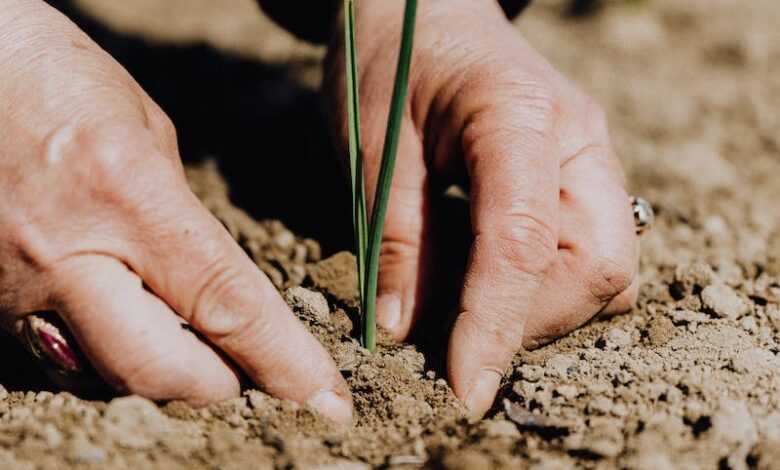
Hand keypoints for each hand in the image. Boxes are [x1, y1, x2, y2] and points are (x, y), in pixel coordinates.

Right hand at [0, 0, 350, 422]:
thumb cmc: (55, 78)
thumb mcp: (146, 133)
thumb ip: (181, 220)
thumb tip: (211, 287)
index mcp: (128, 196)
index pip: (226, 304)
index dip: (284, 361)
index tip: (326, 399)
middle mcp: (65, 254)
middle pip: (160, 370)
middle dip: (219, 385)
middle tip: (248, 374)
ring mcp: (12, 288)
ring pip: (104, 376)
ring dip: (161, 374)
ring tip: (190, 345)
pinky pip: (58, 358)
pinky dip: (104, 356)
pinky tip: (125, 322)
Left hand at [327, 0, 638, 416]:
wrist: (422, 8)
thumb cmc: (389, 58)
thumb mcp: (373, 143)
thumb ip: (396, 236)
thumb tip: (405, 330)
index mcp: (519, 115)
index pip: (525, 243)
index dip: (497, 326)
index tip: (466, 389)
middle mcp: (578, 139)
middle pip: (597, 268)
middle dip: (529, 321)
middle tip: (453, 336)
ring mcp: (590, 157)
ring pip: (605, 271)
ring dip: (539, 310)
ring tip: (464, 305)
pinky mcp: (581, 177)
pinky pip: (590, 255)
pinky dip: (544, 288)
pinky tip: (487, 278)